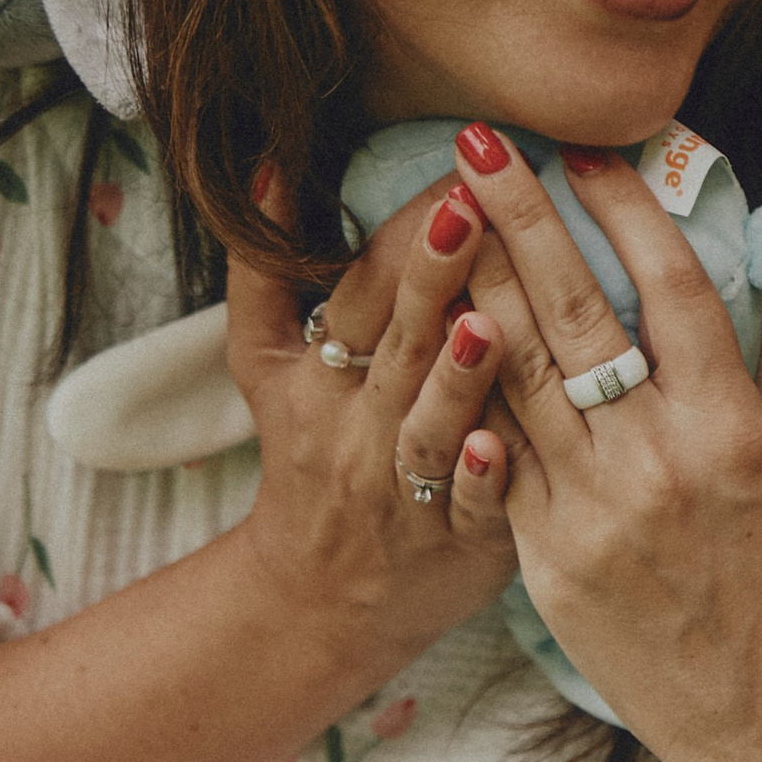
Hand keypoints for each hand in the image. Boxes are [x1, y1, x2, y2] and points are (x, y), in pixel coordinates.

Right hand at [227, 173, 517, 676]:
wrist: (318, 599)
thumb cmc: (311, 457)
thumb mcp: (265, 367)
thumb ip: (268, 272)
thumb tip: (270, 162)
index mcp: (319, 375)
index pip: (358, 292)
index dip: (399, 237)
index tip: (450, 176)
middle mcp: (359, 424)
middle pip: (395, 342)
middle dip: (431, 275)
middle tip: (471, 209)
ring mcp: (405, 483)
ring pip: (429, 423)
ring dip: (455, 375)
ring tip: (487, 323)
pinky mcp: (455, 538)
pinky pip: (467, 507)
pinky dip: (480, 477)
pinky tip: (497, 446)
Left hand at [446, 134, 761, 761]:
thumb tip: (759, 285)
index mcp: (736, 434)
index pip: (667, 286)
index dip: (626, 206)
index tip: (590, 148)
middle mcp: (657, 465)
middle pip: (570, 310)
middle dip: (519, 214)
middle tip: (476, 140)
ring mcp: (593, 514)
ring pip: (513, 374)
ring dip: (473, 282)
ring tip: (440, 215)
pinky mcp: (548, 561)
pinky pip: (500, 453)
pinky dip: (472, 384)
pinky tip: (446, 328)